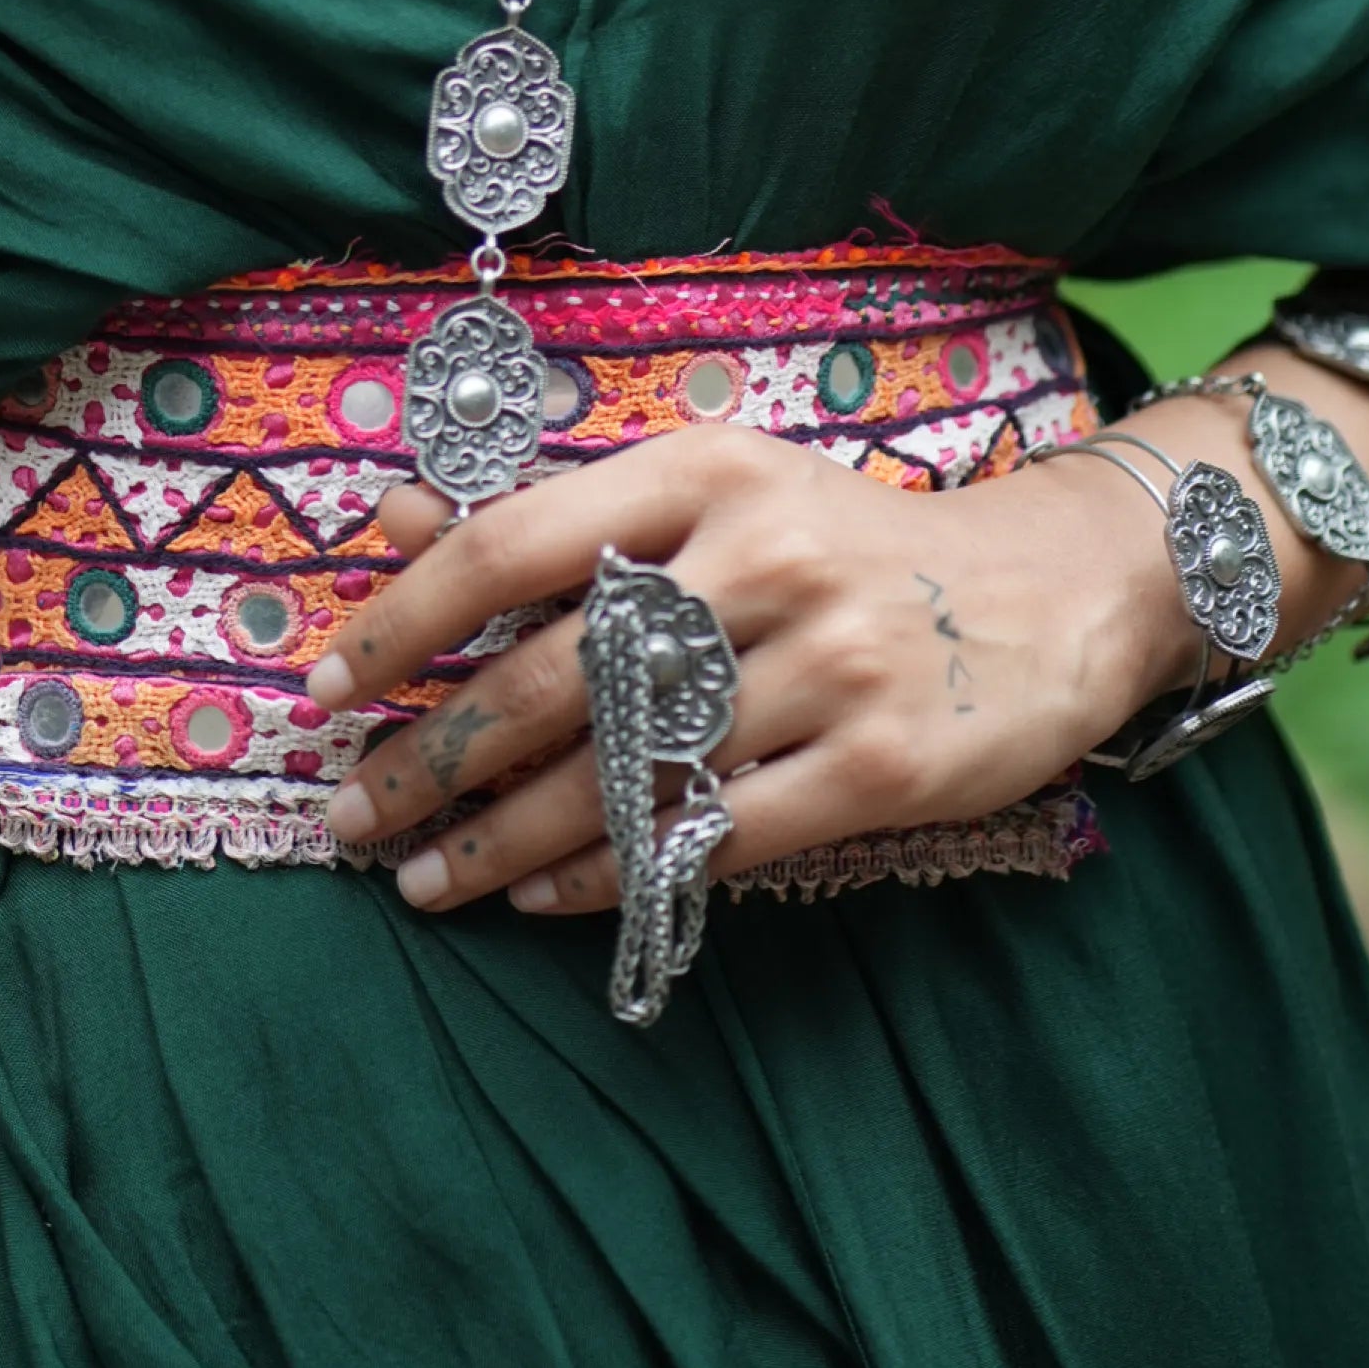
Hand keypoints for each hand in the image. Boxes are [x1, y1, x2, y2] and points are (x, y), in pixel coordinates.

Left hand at [304, 430, 1197, 916]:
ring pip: (624, 774)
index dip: (403, 622)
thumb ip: (552, 510)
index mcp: (702, 469)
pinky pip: (711, 840)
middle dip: (431, 758)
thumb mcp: (706, 488)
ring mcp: (829, 665)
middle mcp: (760, 558)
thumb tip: (390, 520)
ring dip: (501, 840)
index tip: (323, 688)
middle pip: (553, 678)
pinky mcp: (882, 767)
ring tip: (420, 878)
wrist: (1044, 588)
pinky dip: (611, 876)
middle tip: (349, 815)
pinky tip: (539, 898)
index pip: (511, 544)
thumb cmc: (838, 537)